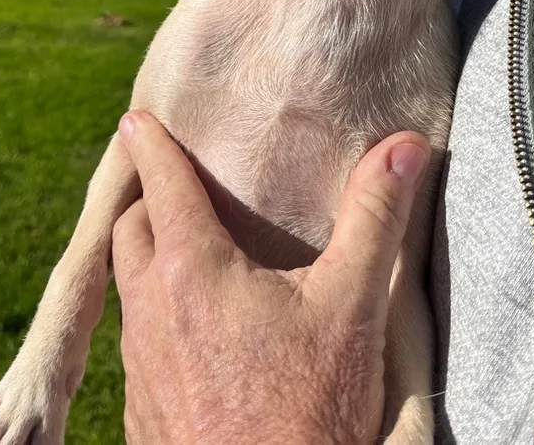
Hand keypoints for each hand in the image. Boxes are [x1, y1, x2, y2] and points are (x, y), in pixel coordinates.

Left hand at [112, 111, 428, 444]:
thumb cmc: (311, 413)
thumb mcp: (352, 308)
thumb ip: (375, 218)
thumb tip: (406, 147)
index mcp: (192, 272)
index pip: (160, 185)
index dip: (148, 145)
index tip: (136, 120)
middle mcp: (152, 314)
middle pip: (129, 233)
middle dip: (146, 202)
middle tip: (171, 187)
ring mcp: (141, 368)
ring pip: (127, 290)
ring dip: (148, 262)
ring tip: (185, 255)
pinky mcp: (144, 413)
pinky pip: (135, 344)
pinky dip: (155, 316)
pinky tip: (195, 335)